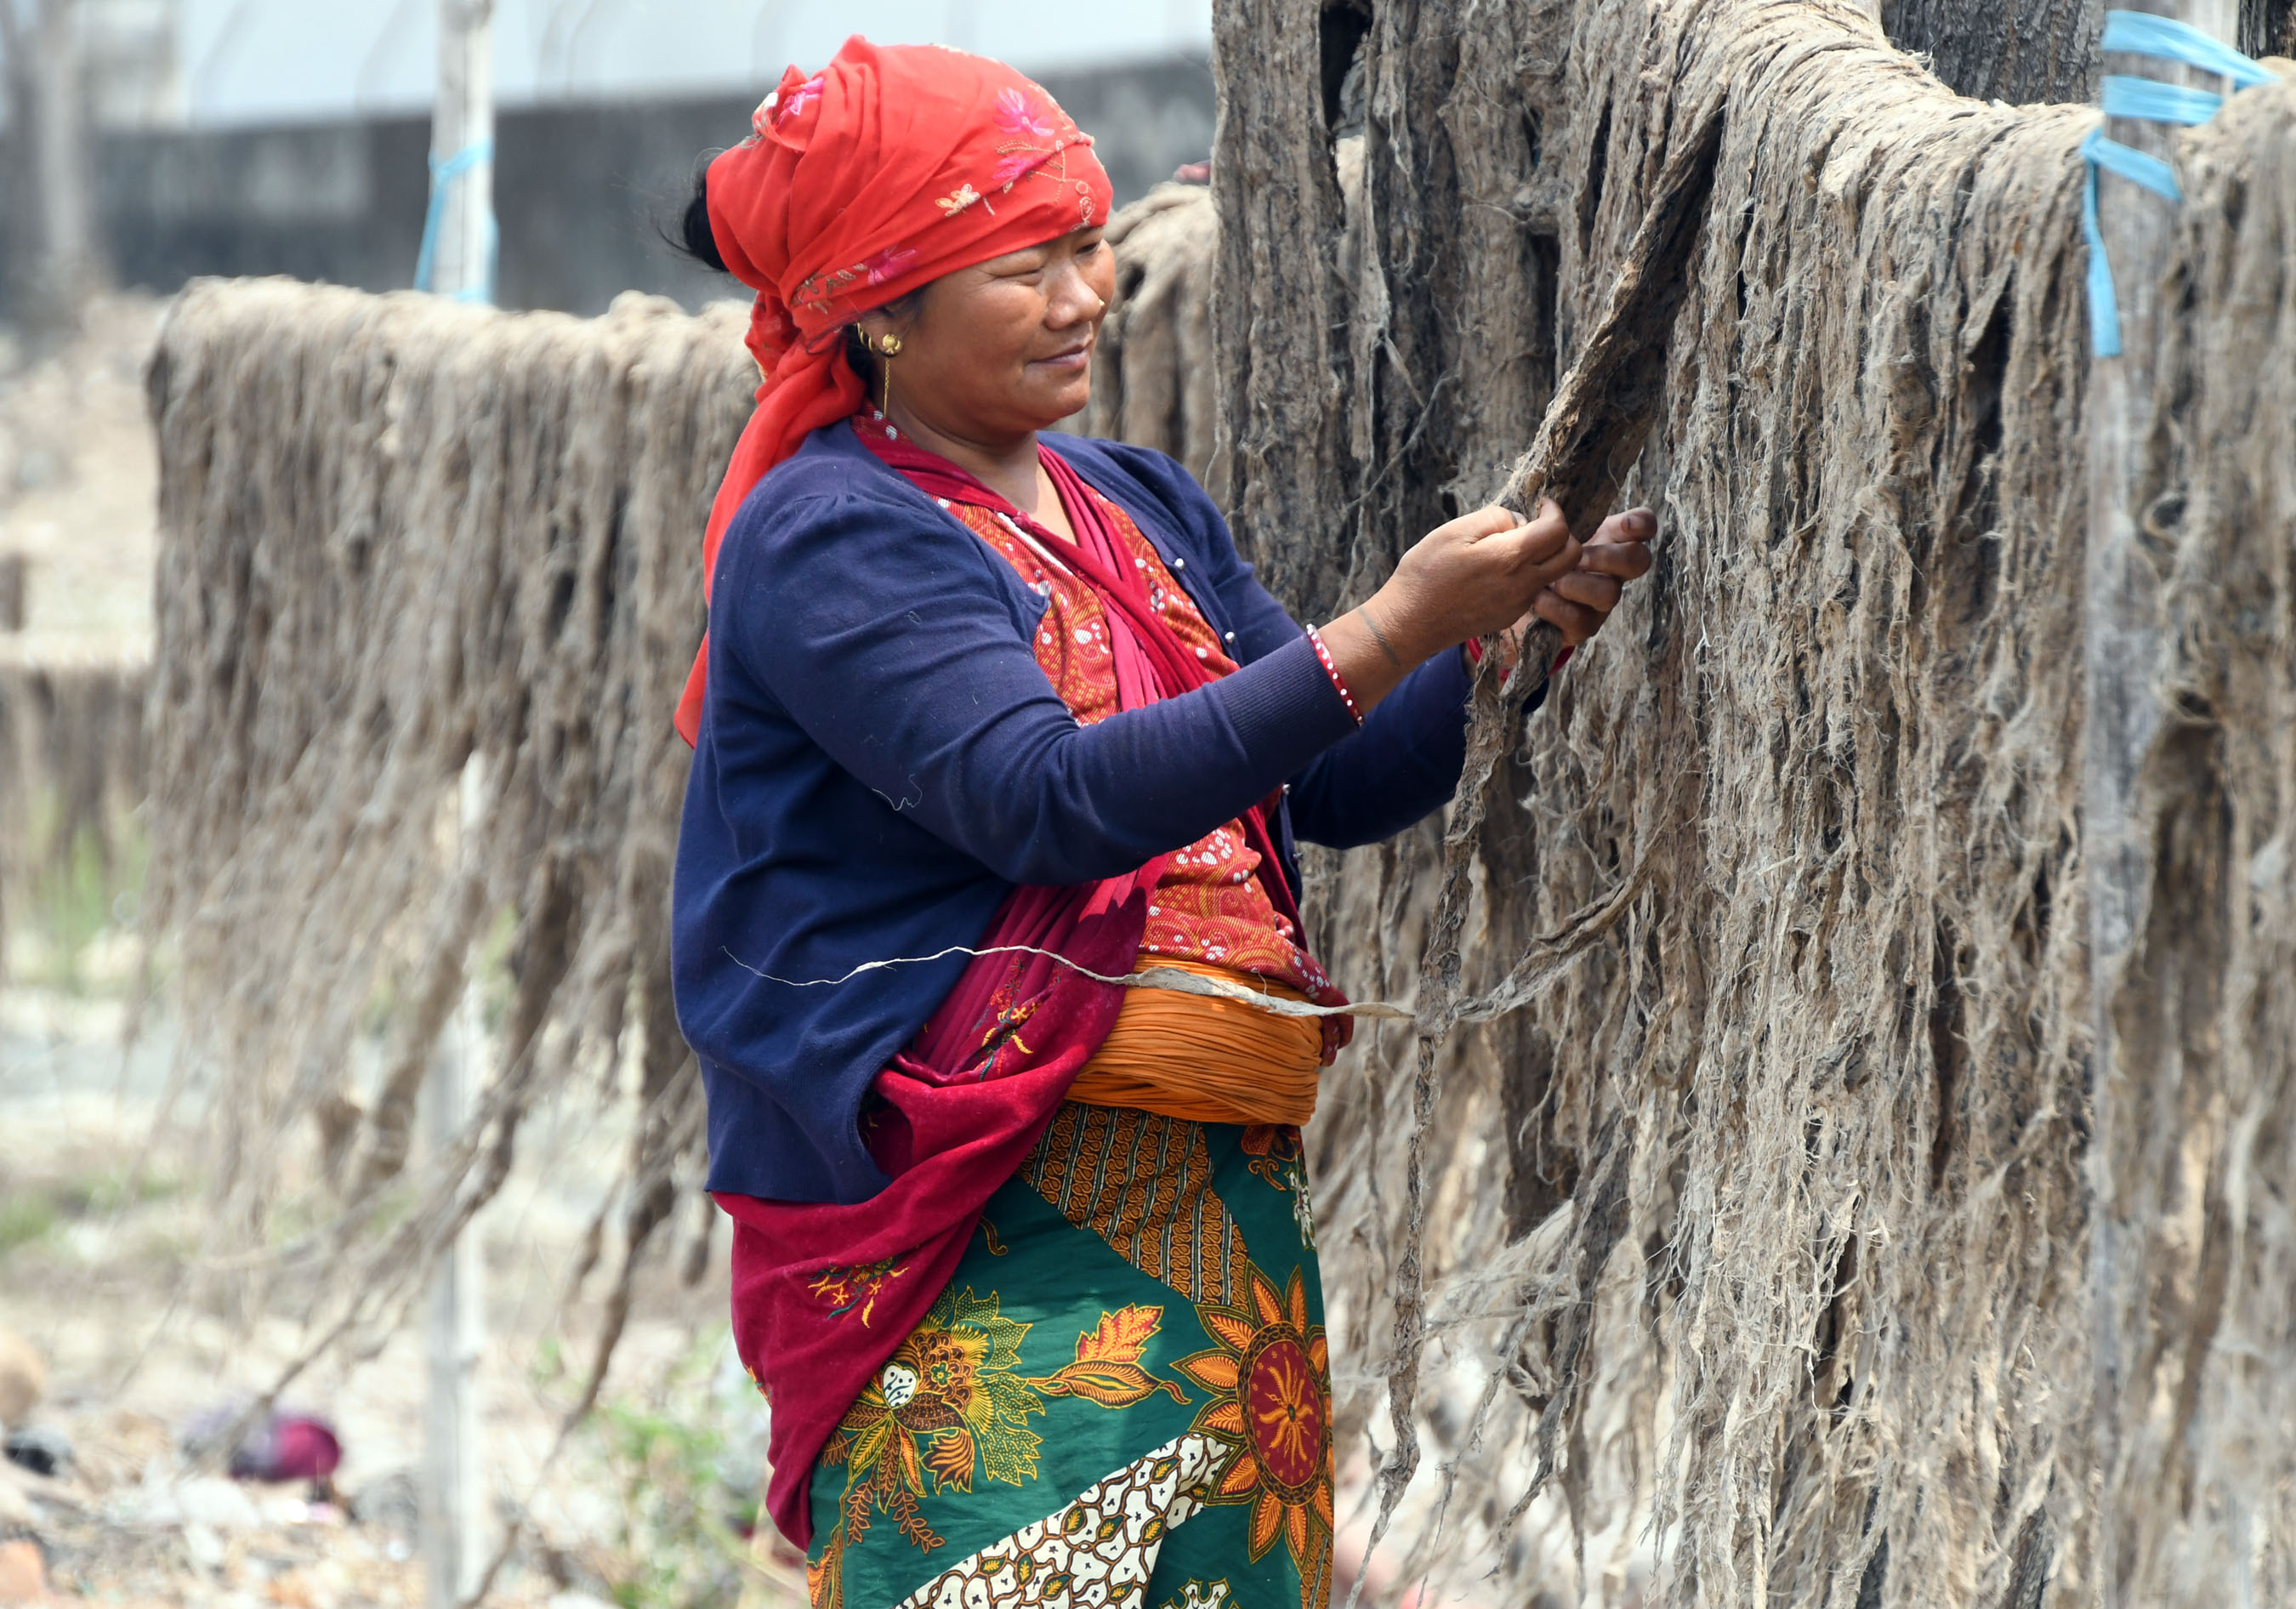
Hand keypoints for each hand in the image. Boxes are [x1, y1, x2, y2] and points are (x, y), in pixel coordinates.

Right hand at [1318, 501, 1581, 712]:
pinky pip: (1535, 590)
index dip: (1554, 510)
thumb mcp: (1454, 531)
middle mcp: (1523, 584)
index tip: (1540, 505)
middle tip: (1538, 524)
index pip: (1558, 529)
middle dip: (1562, 534)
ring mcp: (1519, 604)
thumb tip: (1518, 521)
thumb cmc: (1425, 573)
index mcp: (1510, 558)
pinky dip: (1530, 574)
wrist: (1409, 623)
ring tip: (1515, 546)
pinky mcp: (1510, 616)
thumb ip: (1494, 518)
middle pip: (1571, 556)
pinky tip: (1500, 569)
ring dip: (1548, 556)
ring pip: (1556, 575)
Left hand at [1497, 507, 1658, 668]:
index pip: (1644, 526)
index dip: (1642, 524)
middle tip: (1578, 558)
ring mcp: (1601, 601)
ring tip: (1551, 581)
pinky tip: (1538, 599)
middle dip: (1609, 557)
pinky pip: (1580, 620)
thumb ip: (1553, 518)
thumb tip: (1545, 504)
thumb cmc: (1537, 556)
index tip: (1625, 524)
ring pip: (1610, 594)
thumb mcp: (1545, 532)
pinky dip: (1556, 608)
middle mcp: (1613, 571)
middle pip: (1638, 561)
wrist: (1517, 598)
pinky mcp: (1583, 627)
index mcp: (1609, 540)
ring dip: (1578, 584)